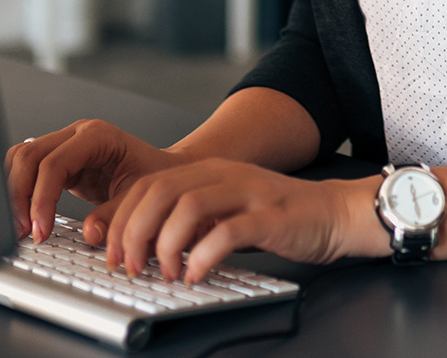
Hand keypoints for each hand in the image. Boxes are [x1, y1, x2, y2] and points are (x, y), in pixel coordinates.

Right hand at [5, 119, 186, 240]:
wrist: (164, 171)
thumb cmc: (156, 177)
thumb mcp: (140, 197)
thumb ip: (115, 214)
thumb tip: (89, 234)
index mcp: (98, 136)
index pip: (54, 163)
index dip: (41, 199)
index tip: (40, 230)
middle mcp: (77, 135)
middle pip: (29, 157)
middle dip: (20, 197)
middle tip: (23, 232)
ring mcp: (65, 145)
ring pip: (21, 159)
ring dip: (15, 194)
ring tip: (21, 227)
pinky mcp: (59, 161)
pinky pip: (28, 170)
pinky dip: (20, 192)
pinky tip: (25, 217)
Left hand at [93, 157, 384, 282]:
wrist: (334, 213)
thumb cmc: (278, 217)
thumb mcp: (225, 211)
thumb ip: (189, 221)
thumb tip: (142, 247)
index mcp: (208, 171)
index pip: (147, 185)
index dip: (121, 220)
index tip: (112, 253)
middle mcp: (224, 175)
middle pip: (160, 191)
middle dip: (134, 232)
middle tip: (130, 266)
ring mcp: (247, 192)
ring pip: (187, 206)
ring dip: (166, 244)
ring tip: (165, 272)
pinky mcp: (269, 216)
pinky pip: (227, 232)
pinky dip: (204, 255)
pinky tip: (197, 273)